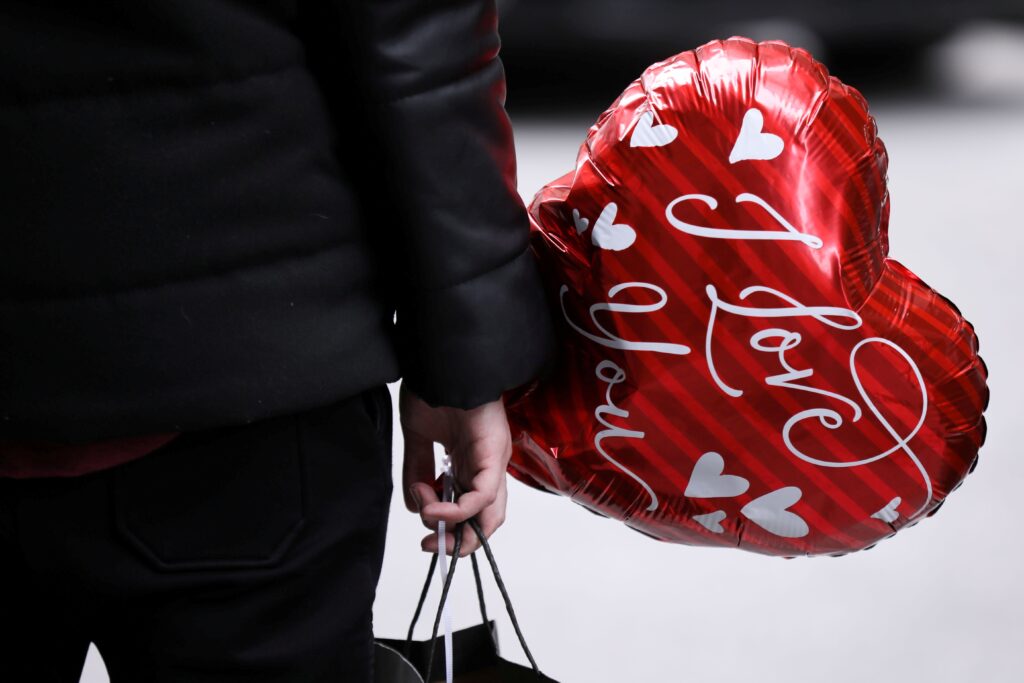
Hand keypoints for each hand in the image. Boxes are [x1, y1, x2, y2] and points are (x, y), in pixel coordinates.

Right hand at [400, 384, 511, 556]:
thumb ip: (419, 469)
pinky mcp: (493, 452)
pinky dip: (459, 510)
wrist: (440, 360)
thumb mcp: (419, 436)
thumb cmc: (434, 388)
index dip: (451, 530)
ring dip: (457, 529)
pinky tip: (433, 509)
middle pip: (486, 519)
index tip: (425, 537)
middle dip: (458, 542)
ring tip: (429, 521)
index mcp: (472, 461)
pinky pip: (482, 494)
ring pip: (489, 513)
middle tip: (430, 545)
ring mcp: (493, 459)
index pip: (472, 509)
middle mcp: (487, 464)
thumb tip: (417, 505)